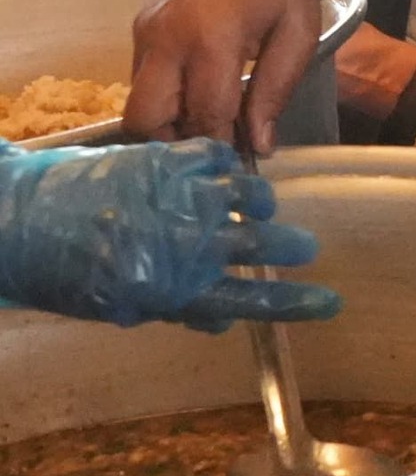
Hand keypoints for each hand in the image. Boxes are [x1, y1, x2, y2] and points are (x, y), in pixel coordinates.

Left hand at [0, 137, 339, 331]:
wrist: (24, 223)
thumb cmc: (71, 272)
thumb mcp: (124, 304)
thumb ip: (177, 304)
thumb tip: (223, 317)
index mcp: (175, 289)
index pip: (249, 300)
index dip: (292, 302)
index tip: (327, 302)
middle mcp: (185, 246)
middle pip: (257, 246)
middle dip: (288, 246)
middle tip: (305, 246)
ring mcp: (179, 199)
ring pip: (244, 196)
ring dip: (258, 201)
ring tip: (261, 202)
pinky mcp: (167, 161)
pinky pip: (215, 158)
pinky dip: (226, 162)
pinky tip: (226, 167)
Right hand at [126, 0, 321, 153]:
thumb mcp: (298, 28)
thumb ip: (277, 88)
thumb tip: (260, 145)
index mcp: (211, 36)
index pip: (204, 114)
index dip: (222, 148)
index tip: (240, 167)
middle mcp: (166, 39)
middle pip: (148, 120)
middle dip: (178, 143)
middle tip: (215, 151)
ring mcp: (145, 35)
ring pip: (138, 105)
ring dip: (169, 125)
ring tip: (209, 128)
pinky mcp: (138, 31)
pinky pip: (141, 82)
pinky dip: (164, 100)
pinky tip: (197, 100)